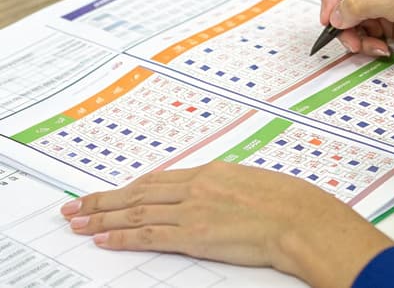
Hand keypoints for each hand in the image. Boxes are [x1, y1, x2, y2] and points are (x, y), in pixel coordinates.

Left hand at [60, 161, 393, 287]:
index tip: (110, 193)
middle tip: (75, 206)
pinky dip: (122, 238)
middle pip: (138, 194)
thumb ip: (228, 189)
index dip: (128, 189)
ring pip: (137, 213)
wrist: (300, 218)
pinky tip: (103, 239)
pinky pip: (149, 236)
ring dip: (103, 218)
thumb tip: (219, 196)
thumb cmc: (289, 202)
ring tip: (79, 222)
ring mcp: (193, 211)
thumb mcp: (254, 184)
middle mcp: (197, 187)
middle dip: (103, 201)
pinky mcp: (195, 235)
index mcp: (212, 172)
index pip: (158, 180)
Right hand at [317, 0, 393, 63]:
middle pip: (338, 0)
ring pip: (347, 21)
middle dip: (342, 22)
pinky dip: (366, 44)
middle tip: (349, 37)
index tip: (330, 18)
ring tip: (369, 45)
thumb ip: (360, 5)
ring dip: (354, 37)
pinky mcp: (386, 24)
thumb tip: (335, 14)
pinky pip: (362, 34)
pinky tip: (382, 48)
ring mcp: (381, 3)